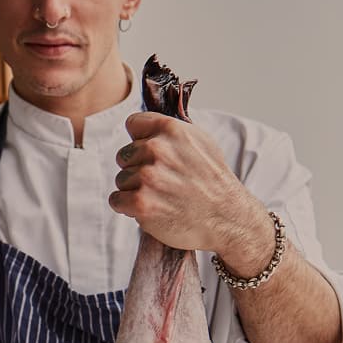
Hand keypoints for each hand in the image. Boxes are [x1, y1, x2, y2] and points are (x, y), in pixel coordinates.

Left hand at [109, 111, 260, 255]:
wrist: (226, 219)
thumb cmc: (213, 182)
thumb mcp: (201, 142)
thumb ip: (171, 131)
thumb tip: (145, 126)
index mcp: (172, 129)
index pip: (133, 124)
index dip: (141, 140)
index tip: (152, 154)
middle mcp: (158, 150)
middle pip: (124, 154)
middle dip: (137, 168)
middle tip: (161, 182)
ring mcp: (148, 177)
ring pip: (121, 179)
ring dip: (134, 190)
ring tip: (160, 197)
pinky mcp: (140, 203)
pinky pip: (116, 200)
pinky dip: (127, 207)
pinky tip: (149, 209)